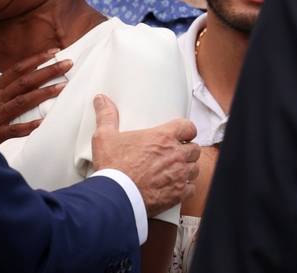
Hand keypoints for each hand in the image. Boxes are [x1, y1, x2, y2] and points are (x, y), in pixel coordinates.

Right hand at [0, 45, 71, 144]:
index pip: (16, 70)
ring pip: (23, 102)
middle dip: (47, 71)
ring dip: (44, 93)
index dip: (35, 60)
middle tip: (67, 64)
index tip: (52, 52)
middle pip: (25, 82)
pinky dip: (27, 126)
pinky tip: (42, 121)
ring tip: (63, 86)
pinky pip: (14, 130)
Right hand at [91, 94, 199, 216]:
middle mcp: (175, 155)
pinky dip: (185, 187)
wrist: (116, 196)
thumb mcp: (105, 136)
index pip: (188, 127)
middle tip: (174, 152)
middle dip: (186, 149)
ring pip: (195, 169)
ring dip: (187, 168)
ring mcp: (179, 175)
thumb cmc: (113, 166)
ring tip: (175, 169)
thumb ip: (106, 116)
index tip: (179, 133)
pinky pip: (191, 189)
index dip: (185, 129)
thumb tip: (101, 100)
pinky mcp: (178, 194)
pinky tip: (175, 186)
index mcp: (162, 137)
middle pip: (194, 148)